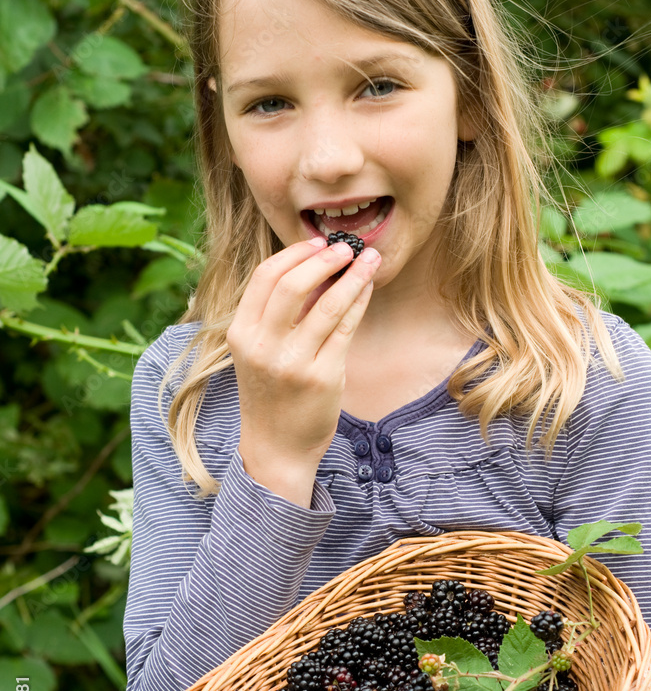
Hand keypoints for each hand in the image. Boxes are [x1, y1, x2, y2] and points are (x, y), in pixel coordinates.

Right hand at [229, 237, 379, 503]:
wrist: (276, 448)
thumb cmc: (270, 395)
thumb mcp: (257, 353)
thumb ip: (274, 315)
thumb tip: (312, 267)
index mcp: (241, 334)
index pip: (264, 277)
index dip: (294, 253)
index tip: (317, 242)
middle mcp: (262, 346)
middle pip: (293, 283)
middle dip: (324, 258)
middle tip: (346, 247)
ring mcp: (293, 362)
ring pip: (327, 303)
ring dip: (352, 275)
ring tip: (369, 259)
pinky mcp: (322, 376)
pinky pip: (345, 328)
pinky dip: (359, 302)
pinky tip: (367, 289)